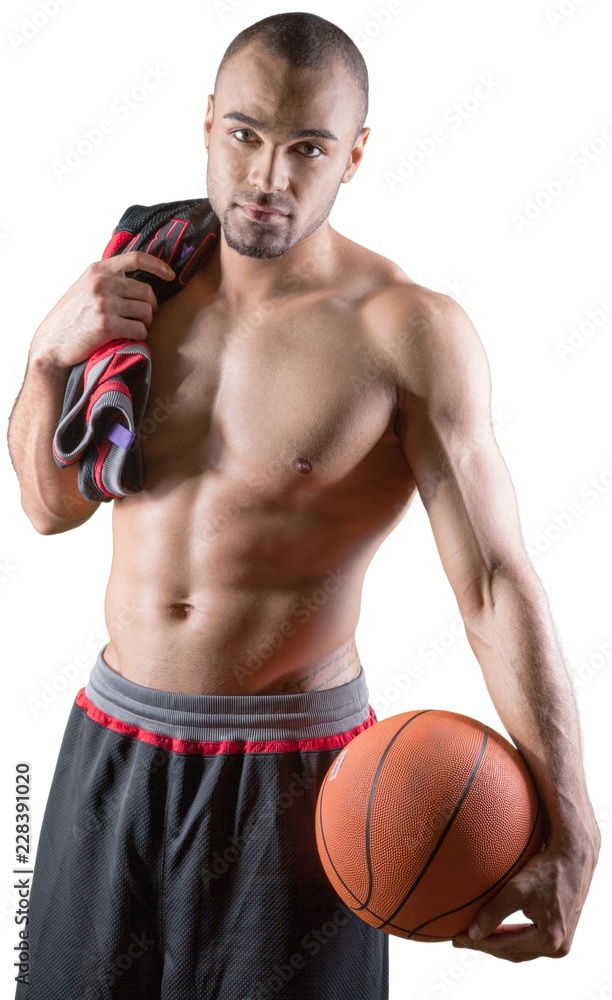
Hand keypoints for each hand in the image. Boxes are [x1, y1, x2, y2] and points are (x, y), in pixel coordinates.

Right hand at [30, 251, 175, 368]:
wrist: (52, 342)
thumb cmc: (72, 317)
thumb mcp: (85, 286)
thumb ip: (107, 278)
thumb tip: (138, 276)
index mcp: (98, 270)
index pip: (137, 258)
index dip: (158, 265)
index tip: (170, 275)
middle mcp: (102, 283)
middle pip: (147, 292)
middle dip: (151, 307)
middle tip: (144, 317)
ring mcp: (104, 304)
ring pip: (146, 312)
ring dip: (146, 323)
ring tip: (136, 328)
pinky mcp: (106, 325)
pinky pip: (139, 329)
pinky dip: (140, 336)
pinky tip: (131, 338)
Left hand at [452, 825, 599, 962]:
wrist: (574, 858)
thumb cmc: (547, 870)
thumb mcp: (517, 889)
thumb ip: (494, 913)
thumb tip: (473, 934)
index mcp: (549, 939)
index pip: (505, 946)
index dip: (478, 942)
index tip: (456, 937)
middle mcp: (558, 947)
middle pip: (513, 952)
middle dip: (485, 945)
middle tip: (459, 939)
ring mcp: (561, 942)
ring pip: (521, 949)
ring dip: (497, 944)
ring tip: (473, 937)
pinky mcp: (560, 932)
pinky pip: (529, 941)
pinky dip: (511, 938)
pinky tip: (494, 930)